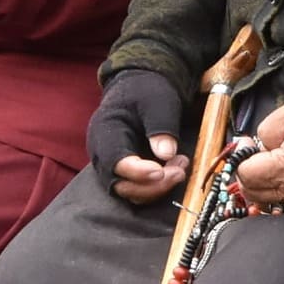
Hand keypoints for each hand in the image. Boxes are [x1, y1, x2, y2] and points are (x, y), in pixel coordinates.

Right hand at [88, 67, 189, 203]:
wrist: (139, 91)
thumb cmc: (145, 92)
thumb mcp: (157, 101)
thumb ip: (160, 126)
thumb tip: (166, 154)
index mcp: (105, 132)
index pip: (115, 161)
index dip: (138, 172)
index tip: (161, 171)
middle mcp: (103, 154)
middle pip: (122, 184)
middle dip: (153, 184)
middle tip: (180, 170)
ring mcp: (112, 167)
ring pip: (131, 192)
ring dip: (159, 187)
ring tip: (181, 166)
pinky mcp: (126, 174)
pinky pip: (139, 191)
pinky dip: (158, 187)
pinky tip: (175, 170)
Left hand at [234, 89, 283, 208]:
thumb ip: (264, 131)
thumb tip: (254, 147)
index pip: (246, 176)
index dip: (243, 159)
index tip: (250, 147)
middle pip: (255, 194)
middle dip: (250, 175)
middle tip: (258, 156)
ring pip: (271, 204)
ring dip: (265, 187)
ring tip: (273, 166)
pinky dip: (283, 194)